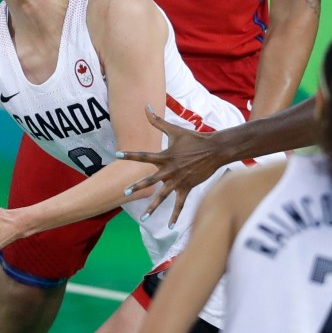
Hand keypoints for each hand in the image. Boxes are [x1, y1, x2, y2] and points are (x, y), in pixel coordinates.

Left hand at [115, 106, 225, 227]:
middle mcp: (170, 170)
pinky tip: (170, 226)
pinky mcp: (187, 188)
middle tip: (124, 193)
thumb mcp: (175, 129)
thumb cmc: (194, 138)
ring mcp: (178, 181)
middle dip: (137, 187)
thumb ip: (158, 121)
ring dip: (152, 207)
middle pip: (150, 180)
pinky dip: (175, 215)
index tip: (117, 154)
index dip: (130, 154)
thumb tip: (146, 106)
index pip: (144, 156)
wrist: (214, 149)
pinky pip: (180, 204)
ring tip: (143, 217)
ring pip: (163, 196)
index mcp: (165, 156)